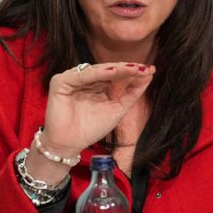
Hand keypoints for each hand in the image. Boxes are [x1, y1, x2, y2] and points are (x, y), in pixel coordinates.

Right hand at [24, 63, 153, 184]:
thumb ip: (132, 92)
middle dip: (128, 69)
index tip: (151, 70)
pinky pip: (82, 75)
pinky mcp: (61, 81)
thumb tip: (149, 74)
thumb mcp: (118, 109)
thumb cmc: (92, 128)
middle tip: (144, 68)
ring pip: (98, 70)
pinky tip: (113, 71)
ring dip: (116, 68)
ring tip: (133, 68)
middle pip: (110, 69)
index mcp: (99, 84)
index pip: (118, 74)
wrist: (71, 144)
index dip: (134, 72)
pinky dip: (98, 73)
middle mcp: (87, 79)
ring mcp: (73, 79)